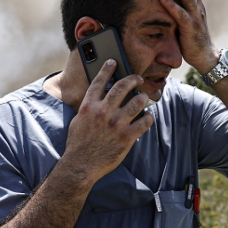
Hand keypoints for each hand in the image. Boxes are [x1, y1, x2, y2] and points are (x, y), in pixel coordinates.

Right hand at [63, 60, 154, 183]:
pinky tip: (148, 117)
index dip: (107, 69)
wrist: (81, 165)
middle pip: (122, 87)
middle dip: (133, 79)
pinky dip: (148, 117)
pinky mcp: (126, 137)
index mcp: (89, 106)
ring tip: (144, 98)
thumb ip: (89, 108)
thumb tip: (98, 98)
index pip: (99, 82)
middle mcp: (103, 112)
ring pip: (137, 102)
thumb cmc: (78, 144)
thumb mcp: (78, 121)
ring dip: (143, 98)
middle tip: (138, 79)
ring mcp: (116, 124)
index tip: (114, 61)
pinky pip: (144, 122)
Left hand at [158, 0, 218, 72]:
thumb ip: (178, 11)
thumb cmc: (192, 40)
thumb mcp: (184, 22)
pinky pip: (181, 14)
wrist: (206, 57)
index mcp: (196, 5)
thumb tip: (163, 1)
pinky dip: (171, 4)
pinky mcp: (191, 27)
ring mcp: (196, 17)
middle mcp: (198, 7)